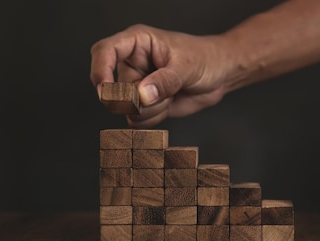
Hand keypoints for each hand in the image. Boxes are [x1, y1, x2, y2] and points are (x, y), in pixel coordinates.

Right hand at [90, 24, 234, 127]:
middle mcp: (131, 63)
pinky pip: (136, 120)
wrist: (219, 74)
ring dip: (150, 109)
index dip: (100, 71)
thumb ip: (164, 81)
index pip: (104, 51)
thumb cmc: (204, 58)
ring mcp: (134, 84)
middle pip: (113, 89)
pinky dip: (154, 118)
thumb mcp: (187, 66)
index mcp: (136, 42)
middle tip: (161, 93)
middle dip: (137, 99)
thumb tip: (141, 95)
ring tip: (171, 94)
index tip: (106, 91)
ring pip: (125, 108)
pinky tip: (168, 104)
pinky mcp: (142, 103)